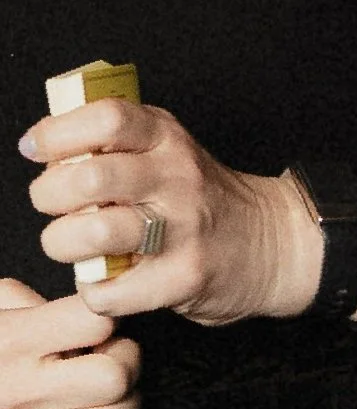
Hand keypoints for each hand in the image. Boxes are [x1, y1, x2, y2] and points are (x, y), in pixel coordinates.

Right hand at [0, 277, 140, 408]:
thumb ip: (34, 300)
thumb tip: (84, 304)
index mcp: (15, 342)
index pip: (95, 321)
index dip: (109, 315)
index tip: (99, 321)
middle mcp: (24, 391)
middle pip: (114, 376)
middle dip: (127, 359)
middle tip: (113, 354)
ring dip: (126, 401)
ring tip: (107, 390)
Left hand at [19, 100, 322, 327]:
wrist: (269, 243)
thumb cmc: (200, 196)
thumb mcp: (168, 148)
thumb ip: (116, 141)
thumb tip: (44, 141)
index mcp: (166, 138)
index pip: (107, 118)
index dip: (58, 131)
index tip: (35, 147)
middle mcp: (176, 177)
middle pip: (89, 177)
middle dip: (49, 195)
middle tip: (52, 205)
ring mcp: (182, 229)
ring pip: (94, 233)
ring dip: (63, 244)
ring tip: (72, 246)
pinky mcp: (183, 277)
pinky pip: (110, 291)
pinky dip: (92, 291)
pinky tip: (103, 280)